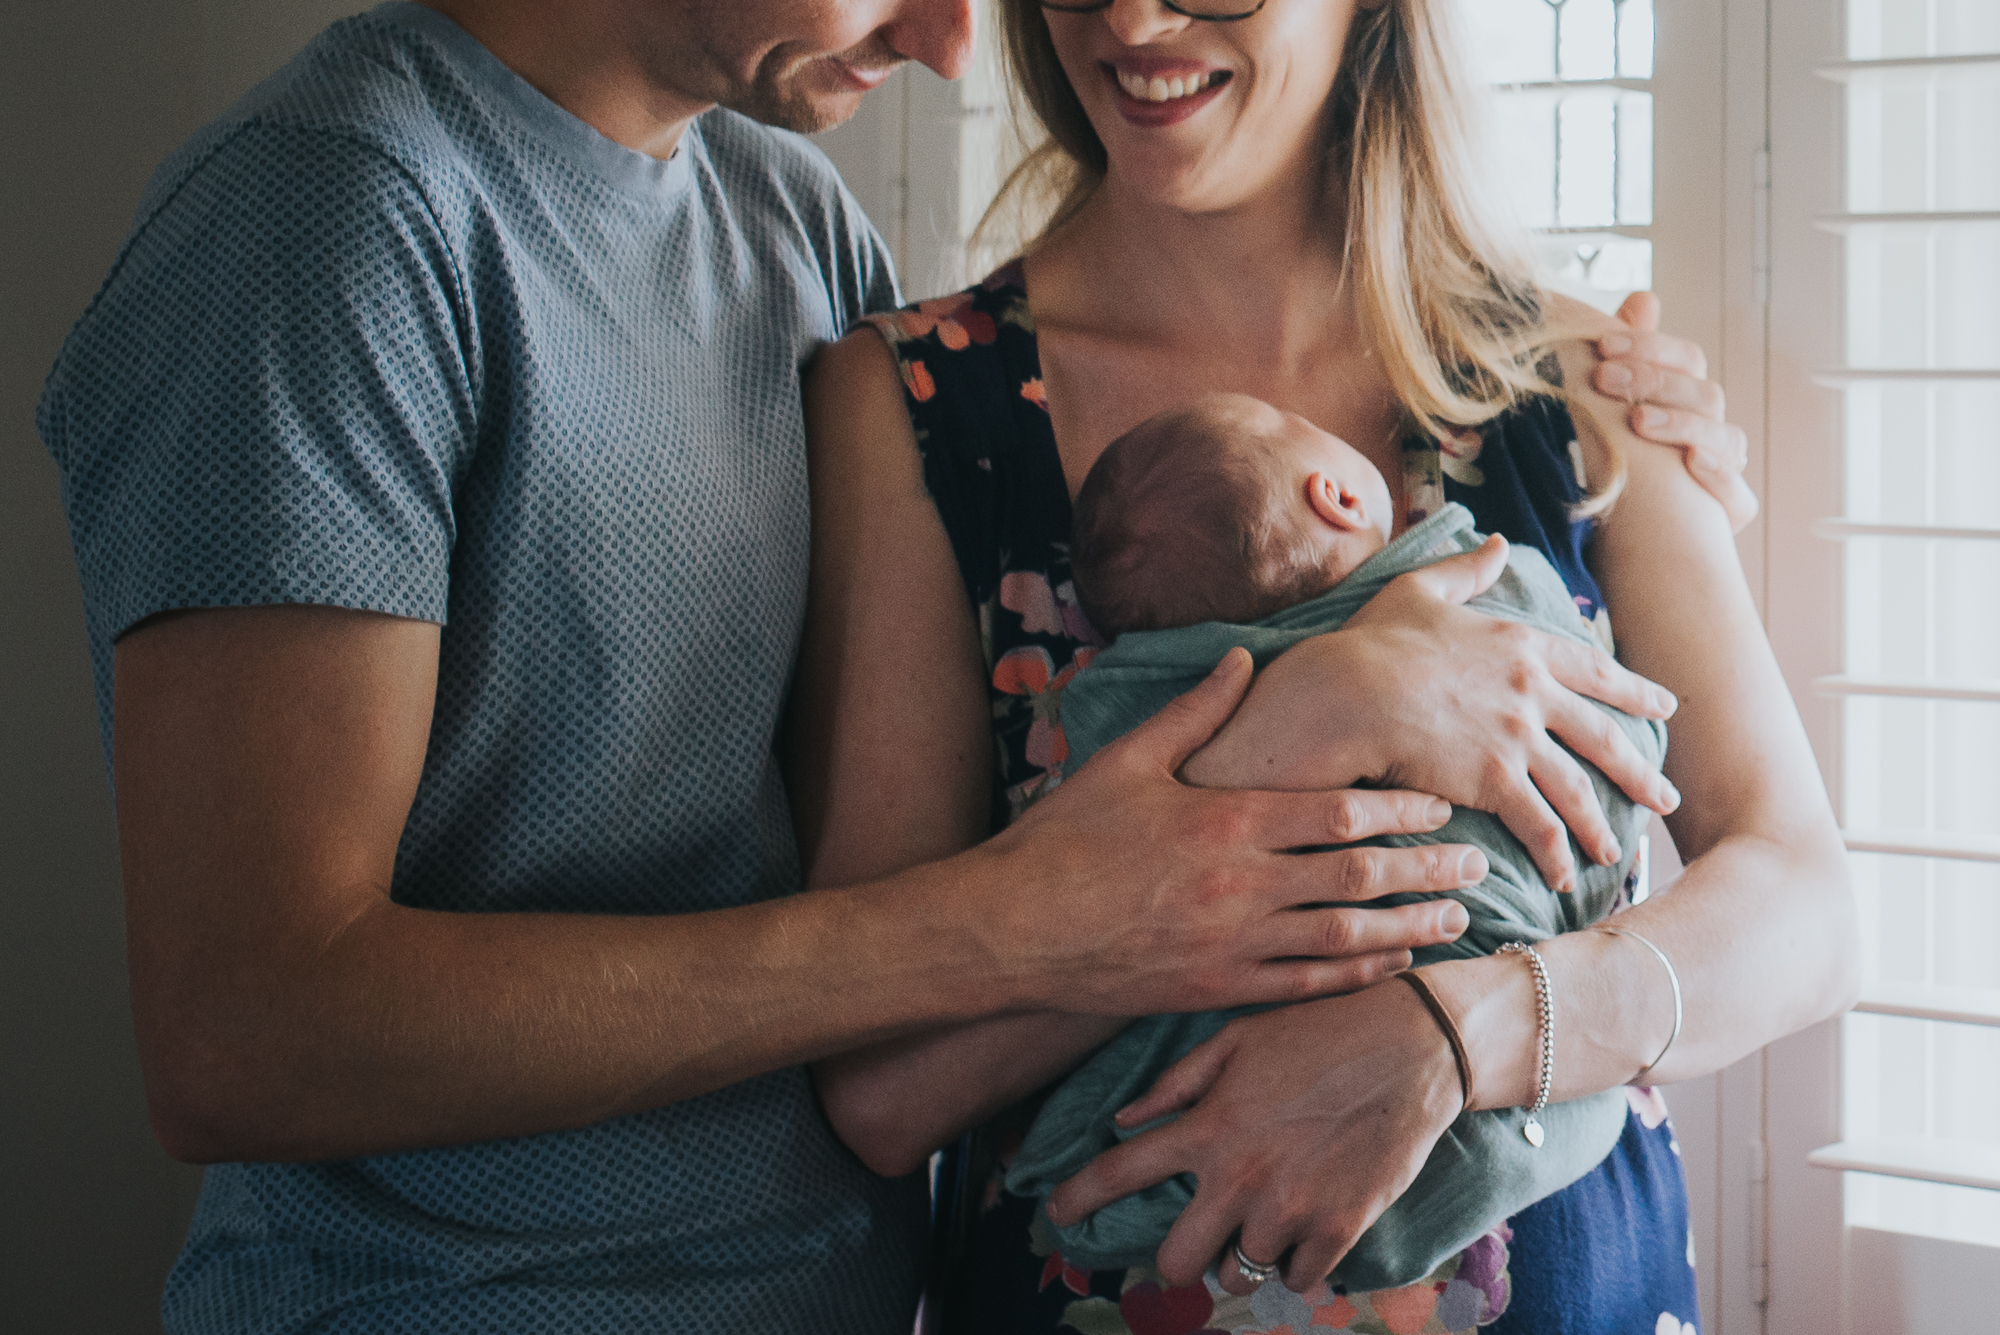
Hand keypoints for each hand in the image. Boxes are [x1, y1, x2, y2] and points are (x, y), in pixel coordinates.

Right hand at [983, 648, 1480, 1015]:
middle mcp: (1243, 885)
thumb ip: (1197, 713)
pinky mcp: (1218, 990)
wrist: (1011, 929)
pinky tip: (1391, 966)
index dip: (1401, 807)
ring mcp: (1234, 944)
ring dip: (1408, 926)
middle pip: (1359, 876)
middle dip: (1426, 868)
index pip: (1340, 810)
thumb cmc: (1064, 839)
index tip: (1443, 803)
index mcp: (1227, 821)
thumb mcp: (1126, 759)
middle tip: (1477, 862)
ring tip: (1456, 918)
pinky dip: (1356, 976)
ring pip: (1346, 937)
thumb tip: (1245, 659)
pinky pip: (1306, 986)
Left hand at [1044, 977, 1462, 1293]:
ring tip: (1264, 1216)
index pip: (1121, 1173)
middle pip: (1177, 1260)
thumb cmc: (1321, 1032)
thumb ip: (1177, 1083)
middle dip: (1178, 1256)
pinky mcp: (1340, 1229)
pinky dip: (1293, 1263)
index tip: (1056, 1215)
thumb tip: (1123, 1121)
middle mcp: (1242, 1176)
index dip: (1078, 1199)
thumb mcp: (1239, 1037)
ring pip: (1238, 1273)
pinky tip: (1303, 1225)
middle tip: (1196, 1235)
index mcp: (1210, 1124)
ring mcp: (1291, 1209)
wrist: (1415, 1045)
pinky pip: (1295, 1280)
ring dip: (1242, 1254)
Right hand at [1187, 536, 1678, 893]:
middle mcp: (1531, 691)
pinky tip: (1566, 876)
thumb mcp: (1421, 591)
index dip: (1633, 691)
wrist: (1348, 690)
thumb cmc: (1372, 641)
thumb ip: (1466, 569)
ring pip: (1576, 788)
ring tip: (1617, 851)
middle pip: (1602, 736)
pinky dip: (1555, 853)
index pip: (1594, 670)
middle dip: (1638, 770)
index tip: (1665, 708)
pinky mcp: (1494, 779)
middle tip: (1665, 796)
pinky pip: (1537, 824)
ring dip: (1599, 824)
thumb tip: (1497, 542)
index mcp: (1521, 644)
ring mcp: (1517, 737)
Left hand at [1594, 292, 1757, 531]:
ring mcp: (1724, 474)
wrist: (1617, 544)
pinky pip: (1738, 495)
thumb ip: (1629, 356)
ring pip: (1725, 437)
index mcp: (1689, 402)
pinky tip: (1693, 462)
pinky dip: (1718, 475)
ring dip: (1681, 424)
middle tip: (1604, 379)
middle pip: (1703, 393)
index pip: (1687, 360)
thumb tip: (1644, 298)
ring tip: (1639, 422)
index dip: (1649, 346)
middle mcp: (1712, 434)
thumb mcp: (1611, 411)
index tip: (1602, 345)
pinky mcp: (1727, 515)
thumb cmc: (1618, 469)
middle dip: (1653, 381)